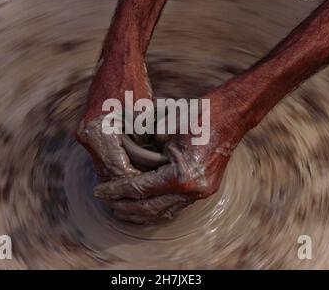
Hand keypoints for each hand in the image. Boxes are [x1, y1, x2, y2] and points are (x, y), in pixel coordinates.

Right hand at [77, 54, 151, 180]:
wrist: (116, 59)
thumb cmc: (132, 82)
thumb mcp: (143, 115)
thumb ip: (145, 144)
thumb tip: (151, 171)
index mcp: (96, 132)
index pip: (117, 170)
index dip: (136, 182)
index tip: (154, 189)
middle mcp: (86, 135)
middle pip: (108, 172)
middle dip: (129, 183)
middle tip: (152, 193)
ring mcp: (86, 133)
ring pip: (105, 166)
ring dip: (124, 175)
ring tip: (147, 184)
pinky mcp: (91, 131)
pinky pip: (105, 155)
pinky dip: (120, 163)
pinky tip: (138, 168)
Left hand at [93, 97, 247, 223]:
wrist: (230, 115)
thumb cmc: (196, 116)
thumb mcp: (164, 129)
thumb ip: (144, 153)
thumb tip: (125, 167)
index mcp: (182, 177)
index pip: (140, 189)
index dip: (116, 190)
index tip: (99, 191)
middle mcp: (192, 191)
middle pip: (150, 207)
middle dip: (125, 206)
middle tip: (106, 202)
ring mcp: (200, 193)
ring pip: (164, 211)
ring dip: (141, 212)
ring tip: (121, 209)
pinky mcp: (204, 190)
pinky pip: (175, 205)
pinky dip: (157, 207)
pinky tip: (144, 205)